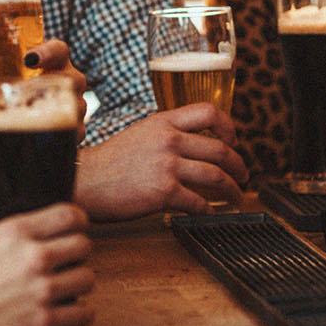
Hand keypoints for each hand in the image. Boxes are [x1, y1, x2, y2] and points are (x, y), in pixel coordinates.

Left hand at [0, 39, 87, 135]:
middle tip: (32, 91)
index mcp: (50, 62)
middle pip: (74, 79)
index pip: (59, 49)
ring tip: (34, 119)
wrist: (18, 123)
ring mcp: (72, 106)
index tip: (28, 58)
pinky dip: (61, 139)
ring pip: (77, 108)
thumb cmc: (5, 94)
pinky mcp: (72, 131)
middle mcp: (66, 82)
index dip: (49, 51)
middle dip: (59, 84)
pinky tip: (42, 144)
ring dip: (57, 114)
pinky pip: (75, 135)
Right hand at [0, 205, 93, 325]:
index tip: (76, 230)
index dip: (78, 222)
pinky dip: (79, 315)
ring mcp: (40, 289)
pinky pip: (83, 314)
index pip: (69, 215)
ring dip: (79, 285)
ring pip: (87, 279)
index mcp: (15, 232)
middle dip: (78, 254)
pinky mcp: (43, 321)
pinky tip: (68, 314)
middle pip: (84, 246)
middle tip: (69, 264)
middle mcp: (33, 256)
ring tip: (67, 290)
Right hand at [76, 103, 247, 218]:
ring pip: (216, 176)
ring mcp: (167, 166)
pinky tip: (210, 214)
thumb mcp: (138, 135)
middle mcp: (168, 140)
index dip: (229, 127)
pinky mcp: (164, 192)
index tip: (233, 142)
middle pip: (220, 150)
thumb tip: (193, 148)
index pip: (208, 111)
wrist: (83, 182)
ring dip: (232, 190)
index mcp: (162, 122)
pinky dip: (209, 211)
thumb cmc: (107, 163)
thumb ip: (165, 136)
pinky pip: (199, 202)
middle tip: (243, 176)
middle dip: (239, 166)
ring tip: (235, 197)